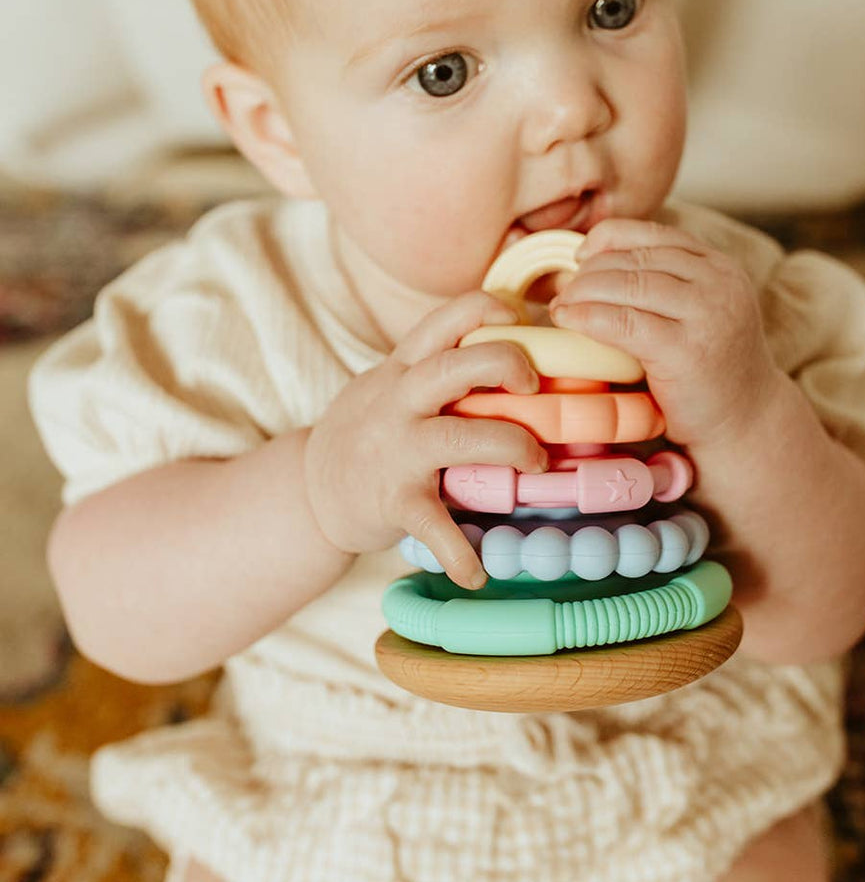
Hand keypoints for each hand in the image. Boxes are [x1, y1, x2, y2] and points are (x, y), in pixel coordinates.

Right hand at [303, 291, 547, 588]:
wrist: (310, 491)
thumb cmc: (371, 431)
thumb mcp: (395, 383)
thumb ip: (441, 366)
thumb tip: (521, 349)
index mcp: (405, 366)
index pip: (449, 316)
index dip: (491, 310)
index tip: (523, 322)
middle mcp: (400, 400)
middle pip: (457, 364)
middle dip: (507, 365)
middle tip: (536, 386)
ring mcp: (396, 450)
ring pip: (461, 437)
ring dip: (511, 446)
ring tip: (538, 464)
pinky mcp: (393, 501)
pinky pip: (434, 526)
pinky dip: (460, 553)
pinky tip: (477, 572)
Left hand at [548, 218, 782, 448]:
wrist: (746, 424)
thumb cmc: (709, 371)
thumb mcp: (697, 313)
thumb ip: (664, 285)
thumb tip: (590, 261)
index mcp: (719, 266)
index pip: (654, 233)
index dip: (608, 238)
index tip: (580, 257)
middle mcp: (718, 283)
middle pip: (636, 259)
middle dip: (589, 271)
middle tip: (563, 291)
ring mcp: (706, 315)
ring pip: (627, 285)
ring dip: (583, 292)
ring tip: (560, 307)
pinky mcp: (686, 351)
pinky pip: (623, 322)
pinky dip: (588, 317)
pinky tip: (568, 321)